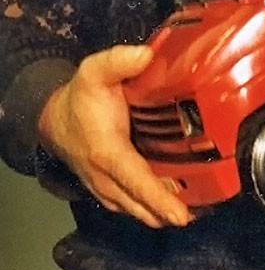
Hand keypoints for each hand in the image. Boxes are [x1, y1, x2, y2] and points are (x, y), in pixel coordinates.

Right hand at [38, 45, 191, 228]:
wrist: (55, 118)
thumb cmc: (80, 97)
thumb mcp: (96, 70)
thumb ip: (120, 60)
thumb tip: (147, 55)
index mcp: (106, 151)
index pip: (135, 180)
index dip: (159, 198)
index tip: (181, 214)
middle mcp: (105, 176)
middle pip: (140, 203)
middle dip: (170, 211)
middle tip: (203, 212)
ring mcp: (106, 187)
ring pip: (136, 209)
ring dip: (162, 213)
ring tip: (197, 210)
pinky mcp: (109, 190)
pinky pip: (131, 205)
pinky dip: (151, 209)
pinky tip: (175, 205)